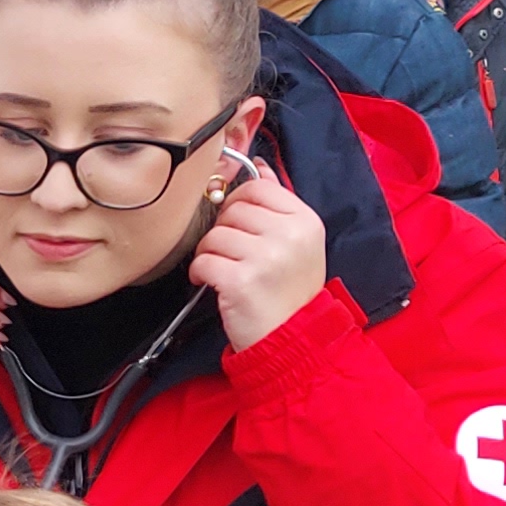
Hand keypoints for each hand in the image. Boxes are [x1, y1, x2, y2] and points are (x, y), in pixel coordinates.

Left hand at [189, 162, 328, 348]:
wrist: (292, 338)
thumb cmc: (289, 291)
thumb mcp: (298, 243)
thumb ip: (278, 203)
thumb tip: (258, 167)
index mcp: (305, 221)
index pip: (258, 188)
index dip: (238, 203)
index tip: (237, 223)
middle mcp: (289, 235)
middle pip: (233, 209)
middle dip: (222, 229)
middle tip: (229, 252)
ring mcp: (266, 257)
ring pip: (215, 234)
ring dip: (209, 252)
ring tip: (222, 269)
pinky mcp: (241, 280)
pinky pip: (203, 260)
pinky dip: (200, 272)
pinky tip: (211, 283)